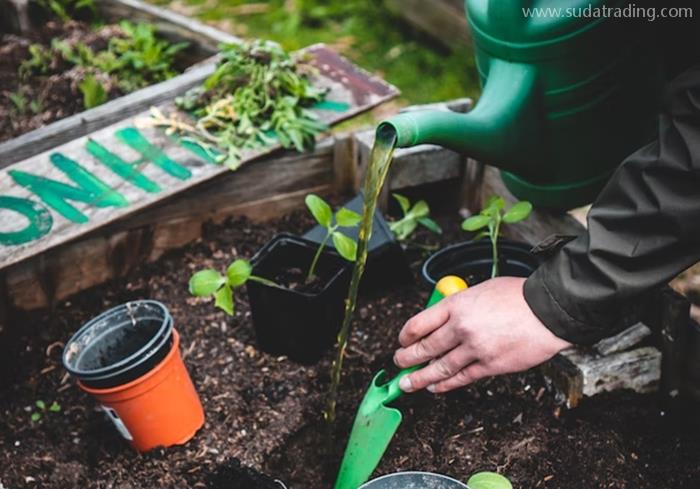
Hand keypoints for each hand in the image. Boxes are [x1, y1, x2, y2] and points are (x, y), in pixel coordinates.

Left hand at [394, 277, 571, 392]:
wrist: (548, 310)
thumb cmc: (518, 296)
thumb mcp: (480, 290)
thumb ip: (459, 305)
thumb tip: (443, 320)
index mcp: (456, 305)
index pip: (419, 323)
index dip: (405, 336)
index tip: (402, 341)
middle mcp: (461, 327)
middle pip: (425, 347)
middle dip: (406, 358)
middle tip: (398, 363)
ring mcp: (475, 348)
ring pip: (439, 368)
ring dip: (419, 378)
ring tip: (407, 383)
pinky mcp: (490, 365)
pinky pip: (461, 378)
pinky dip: (445, 385)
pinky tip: (435, 387)